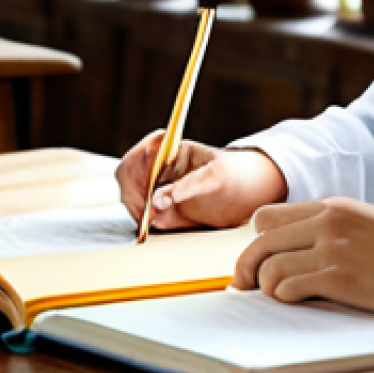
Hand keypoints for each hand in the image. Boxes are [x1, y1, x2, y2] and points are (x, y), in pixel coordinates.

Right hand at [115, 131, 287, 230]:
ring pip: (129, 195)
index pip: (141, 154)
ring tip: (155, 220)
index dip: (137, 173)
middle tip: (147, 215)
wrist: (247, 193)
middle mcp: (160, 164)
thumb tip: (157, 200)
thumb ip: (187, 186)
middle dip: (133, 195)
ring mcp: (157, 185)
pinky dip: (142, 221)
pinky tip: (155, 224)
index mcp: (172, 147)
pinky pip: (140, 213)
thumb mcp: (216, 177)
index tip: (146, 194)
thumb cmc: (234, 175)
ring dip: (137, 210)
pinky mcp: (160, 205)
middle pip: (127, 174)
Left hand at [232, 197, 373, 317]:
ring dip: (265, 286)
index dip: (257, 241)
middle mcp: (329, 222)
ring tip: (277, 296)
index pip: (268, 216)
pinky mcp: (343, 278)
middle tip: (245, 285)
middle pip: (260, 239)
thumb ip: (329, 230)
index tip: (256, 260)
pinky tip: (297, 300)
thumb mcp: (364, 225)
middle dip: (246, 266)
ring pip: (269, 265)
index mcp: (332, 207)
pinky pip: (290, 287)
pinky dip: (284, 297)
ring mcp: (335, 248)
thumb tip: (293, 252)